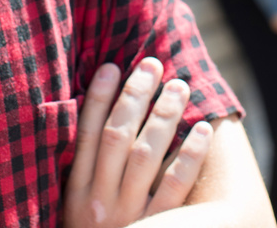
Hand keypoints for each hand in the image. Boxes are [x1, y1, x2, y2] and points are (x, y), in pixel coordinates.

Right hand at [64, 59, 214, 227]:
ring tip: (180, 86)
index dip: (97, 98)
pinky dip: (189, 156)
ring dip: (165, 116)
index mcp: (75, 192)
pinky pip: (175, 187)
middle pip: (117, 136)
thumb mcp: (75, 208)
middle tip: (153, 65)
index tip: (112, 66)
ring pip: (147, 155)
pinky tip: (202, 130)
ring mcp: (129, 216)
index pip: (85, 135)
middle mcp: (98, 202)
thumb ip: (86, 169)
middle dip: (135, 97)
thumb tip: (99, 116)